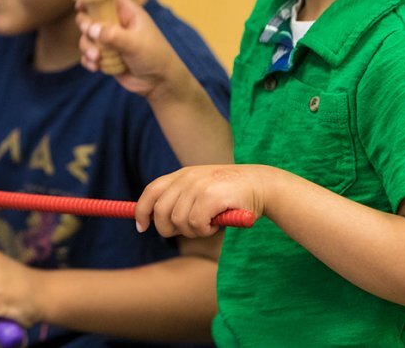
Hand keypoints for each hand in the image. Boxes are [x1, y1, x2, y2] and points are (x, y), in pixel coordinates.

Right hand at [77, 0, 190, 104]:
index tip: (80, 5)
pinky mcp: (107, 57)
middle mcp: (117, 25)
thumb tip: (90, 28)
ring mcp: (111, 42)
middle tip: (89, 34)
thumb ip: (112, 35)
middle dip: (86, 26)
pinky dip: (88, 60)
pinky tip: (95, 67)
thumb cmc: (153, 56)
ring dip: (87, 47)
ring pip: (88, 38)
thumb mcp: (134, 43)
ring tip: (97, 58)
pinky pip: (89, 55)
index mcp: (128, 14)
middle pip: (92, 17)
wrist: (159, 83)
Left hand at [135, 165, 274, 238]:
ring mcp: (199, 186)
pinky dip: (205, 231)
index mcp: (183, 174)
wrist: (263, 185)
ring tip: (209, 224)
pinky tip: (216, 224)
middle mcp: (188, 177)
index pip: (151, 191)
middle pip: (160, 212)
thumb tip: (155, 222)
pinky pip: (195, 225)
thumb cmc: (232, 194)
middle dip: (169, 229)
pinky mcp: (211, 197)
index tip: (142, 227)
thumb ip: (181, 200)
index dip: (142, 211)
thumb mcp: (202, 190)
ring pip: (179, 222)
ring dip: (193, 231)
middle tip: (188, 231)